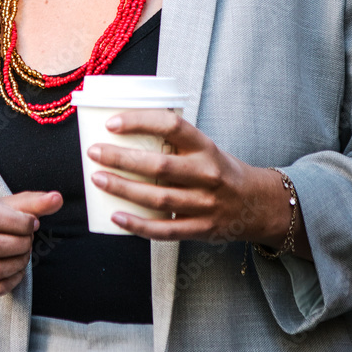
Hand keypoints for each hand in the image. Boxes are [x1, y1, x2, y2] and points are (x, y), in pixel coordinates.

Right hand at [0, 190, 62, 296]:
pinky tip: (17, 269)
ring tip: (24, 253)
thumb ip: (37, 202)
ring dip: (18, 263)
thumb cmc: (1, 217)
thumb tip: (57, 198)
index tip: (32, 223)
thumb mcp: (17, 205)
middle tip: (29, 240)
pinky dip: (13, 280)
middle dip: (20, 244)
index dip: (20, 223)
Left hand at [88, 110, 303, 249]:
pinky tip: (116, 216)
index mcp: (206, 146)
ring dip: (123, 189)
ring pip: (158, 198)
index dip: (140, 121)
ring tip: (97, 179)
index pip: (172, 126)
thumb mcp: (204, 147)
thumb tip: (124, 130)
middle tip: (94, 152)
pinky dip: (138, 225)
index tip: (112, 123)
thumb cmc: (219, 170)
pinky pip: (165, 230)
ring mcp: (206, 204)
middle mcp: (207, 174)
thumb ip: (173, 141)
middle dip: (121, 159)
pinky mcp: (202, 229)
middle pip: (159, 165)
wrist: (256, 203)